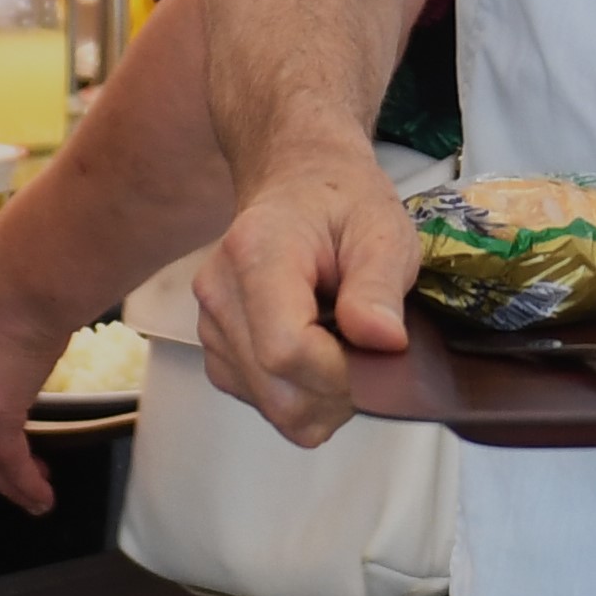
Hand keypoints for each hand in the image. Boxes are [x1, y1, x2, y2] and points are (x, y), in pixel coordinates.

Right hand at [196, 146, 420, 448]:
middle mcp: (219, 294)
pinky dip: (307, 395)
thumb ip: (380, 285)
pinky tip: (324, 352)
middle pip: (279, 390)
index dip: (343, 372)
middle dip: (341, 391)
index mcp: (256, 252)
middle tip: (375, 352)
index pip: (286, 349)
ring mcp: (212, 328)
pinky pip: (268, 405)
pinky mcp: (218, 354)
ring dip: (326, 397)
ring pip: (276, 408)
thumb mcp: (382, 229)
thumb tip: (384, 343)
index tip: (383, 355)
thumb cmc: (342, 204)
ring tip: (348, 343)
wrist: (300, 188)